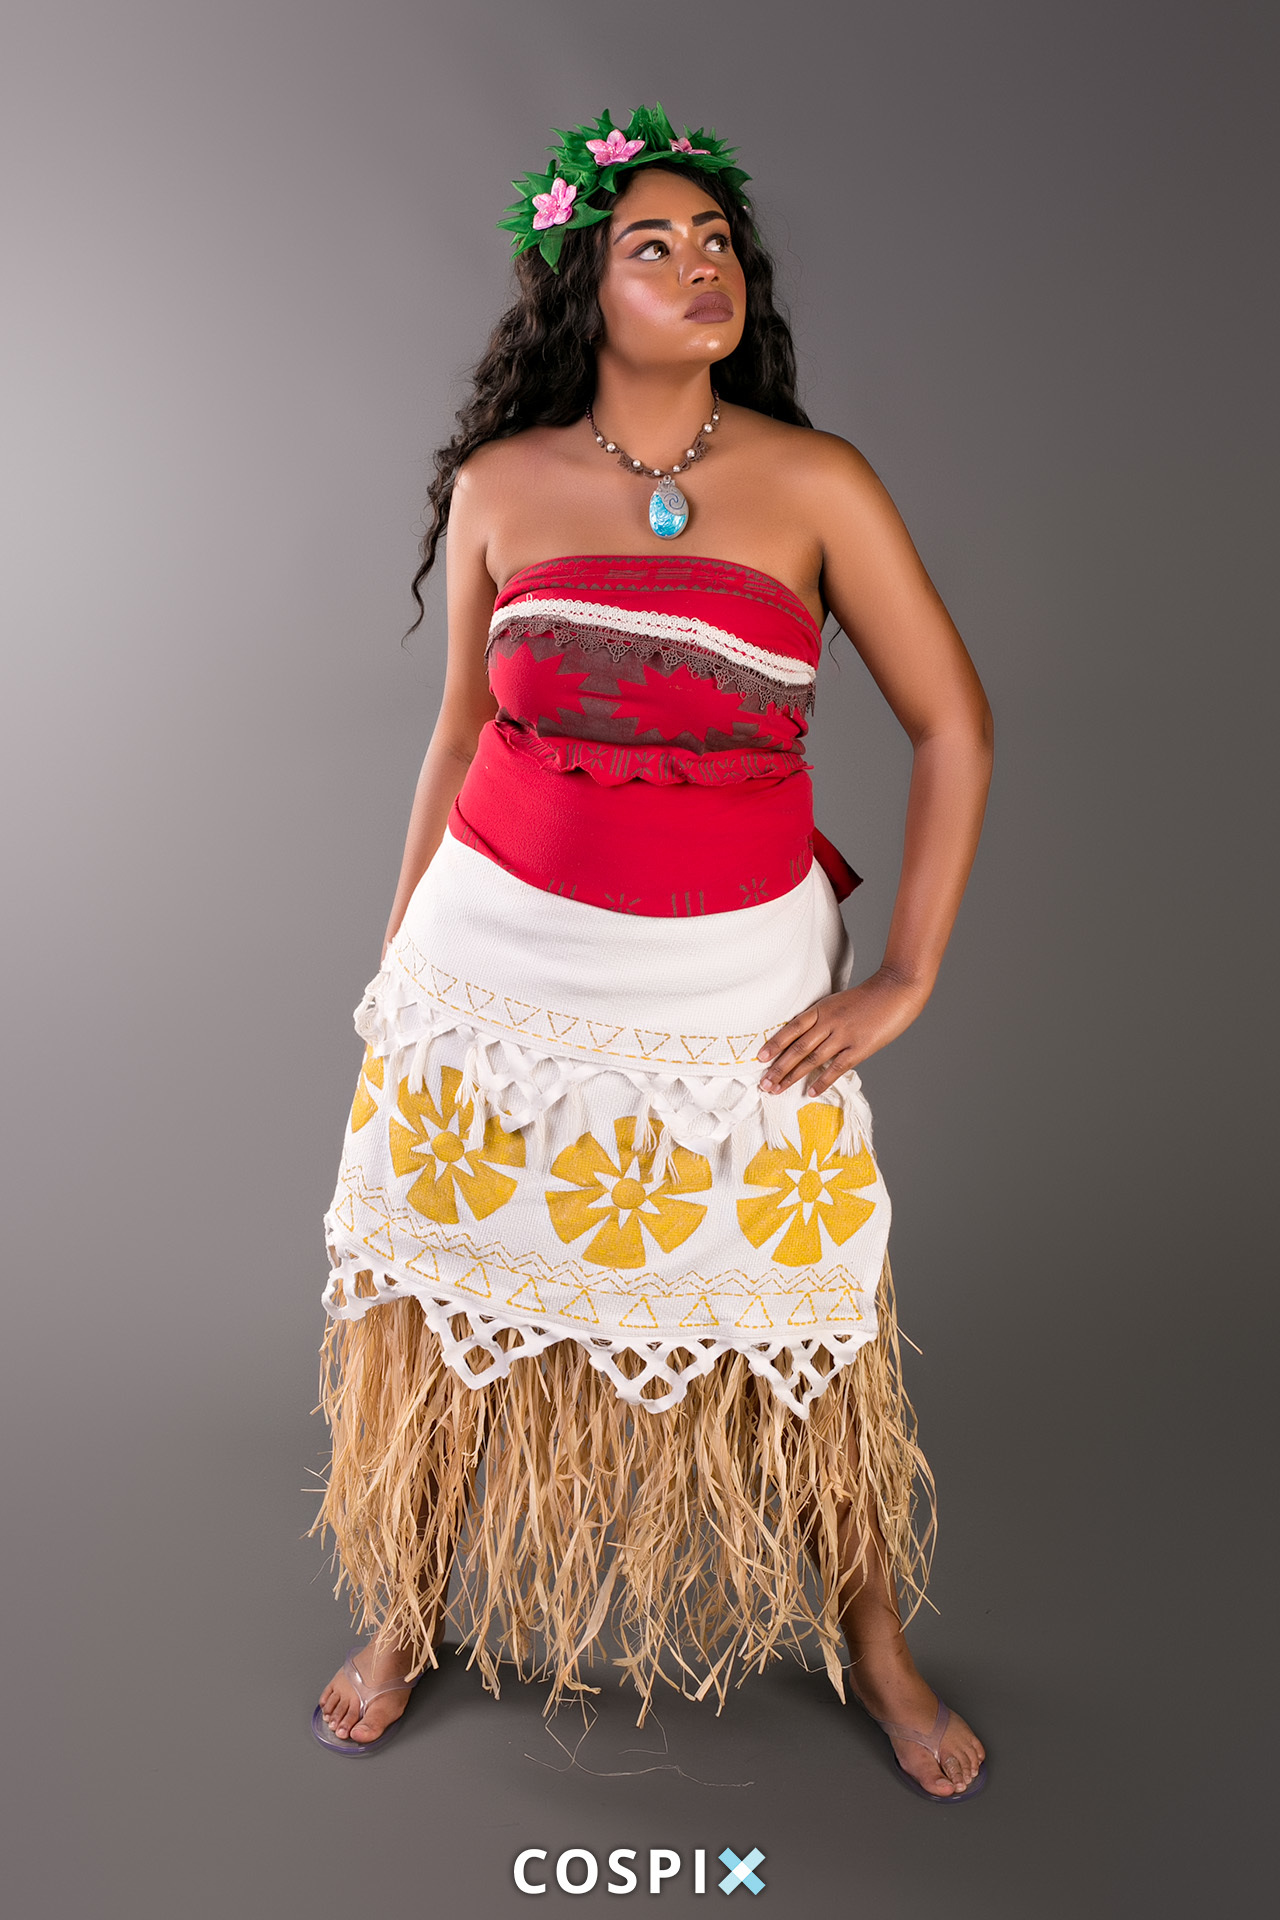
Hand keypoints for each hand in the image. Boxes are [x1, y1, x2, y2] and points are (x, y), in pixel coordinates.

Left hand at [756, 969, 931, 1095]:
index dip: (774, 1044)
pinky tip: (810, 1092)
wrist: (897, 989)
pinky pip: (836, 1068)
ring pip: (811, 1059)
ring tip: (777, 1089)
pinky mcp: (859, 1048)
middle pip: (797, 1048)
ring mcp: (844, 1036)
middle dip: (778, 1068)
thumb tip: (807, 1037)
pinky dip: (822, 1081)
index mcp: (822, 1009)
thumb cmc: (869, 997)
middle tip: (764, 1084)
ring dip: (792, 1076)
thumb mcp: (839, 1002)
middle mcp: (829, 1023)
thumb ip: (823, 1018)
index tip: (760, 1058)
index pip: (792, 1028)